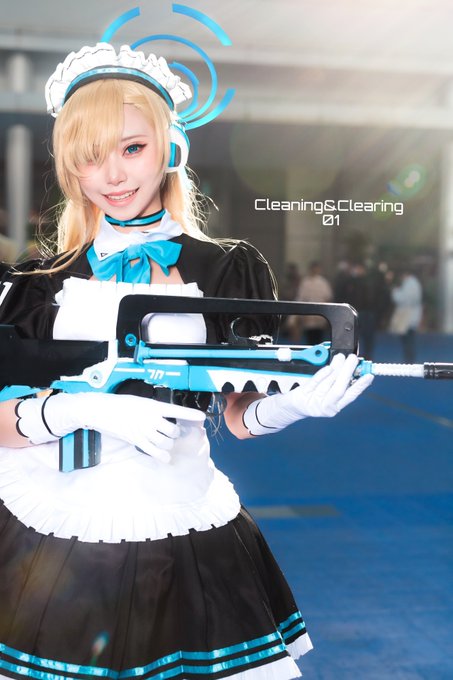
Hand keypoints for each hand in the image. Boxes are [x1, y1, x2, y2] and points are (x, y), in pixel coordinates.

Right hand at [17, 392, 205, 461]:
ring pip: (165, 443)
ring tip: (166, 441)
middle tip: (172, 432)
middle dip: (176, 434)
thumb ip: (153, 409)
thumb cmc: (120, 404)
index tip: (202, 417)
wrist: (102, 410)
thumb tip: (165, 416)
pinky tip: (166, 458)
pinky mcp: (136, 441)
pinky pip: (154, 452)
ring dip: (169, 444)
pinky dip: (163, 457)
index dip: (190, 415)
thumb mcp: (140, 401)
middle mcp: (150, 419)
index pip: (176, 411)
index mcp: (152, 406)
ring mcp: (143, 431)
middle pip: (173, 431)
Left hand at [243, 354, 372, 435]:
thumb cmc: (313, 396)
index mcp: (335, 406)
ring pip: (328, 385)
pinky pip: (314, 383)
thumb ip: (340, 382)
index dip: (361, 386)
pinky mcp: (304, 396)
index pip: (351, 396)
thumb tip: (352, 366)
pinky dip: (322, 375)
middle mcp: (326, 407)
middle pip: (339, 389)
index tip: (369, 375)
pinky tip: (328, 367)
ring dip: (336, 369)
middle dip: (347, 373)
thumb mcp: (328, 392)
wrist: (293, 407)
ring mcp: (315, 402)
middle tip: (353, 359)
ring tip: (342, 358)